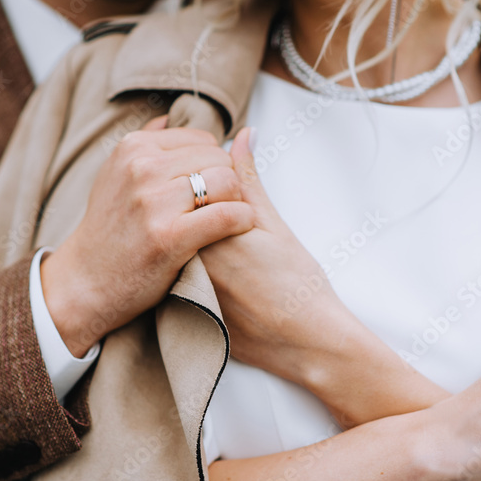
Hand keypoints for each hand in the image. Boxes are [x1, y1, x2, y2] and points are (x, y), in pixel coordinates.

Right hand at [41, 116, 254, 355]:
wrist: (86, 280)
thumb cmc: (109, 230)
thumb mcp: (114, 176)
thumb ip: (145, 145)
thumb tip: (170, 118)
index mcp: (133, 148)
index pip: (203, 140)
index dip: (214, 163)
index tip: (209, 187)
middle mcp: (142, 169)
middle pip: (219, 158)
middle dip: (228, 181)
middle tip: (221, 205)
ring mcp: (154, 203)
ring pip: (226, 182)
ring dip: (237, 200)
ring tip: (229, 216)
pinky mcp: (169, 237)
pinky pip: (227, 215)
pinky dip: (242, 220)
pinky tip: (238, 227)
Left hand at [199, 128, 362, 384]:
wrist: (306, 344)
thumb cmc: (298, 287)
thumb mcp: (275, 226)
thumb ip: (249, 180)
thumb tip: (242, 137)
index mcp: (207, 234)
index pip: (185, 189)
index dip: (202, 179)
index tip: (224, 185)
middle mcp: (187, 260)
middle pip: (174, 216)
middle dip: (192, 205)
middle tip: (227, 221)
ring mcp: (184, 287)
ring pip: (175, 244)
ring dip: (190, 233)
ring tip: (229, 249)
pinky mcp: (184, 309)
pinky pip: (176, 273)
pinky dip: (189, 262)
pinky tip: (222, 271)